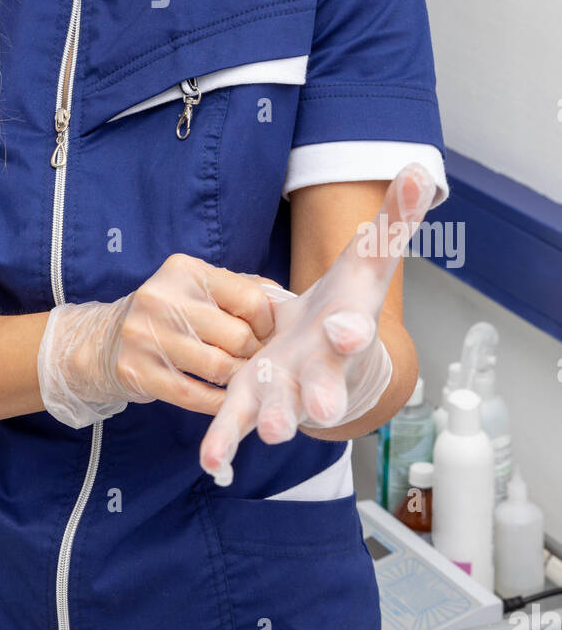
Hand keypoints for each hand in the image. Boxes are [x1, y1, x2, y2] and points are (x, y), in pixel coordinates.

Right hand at [37, 252, 293, 427]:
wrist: (105, 340)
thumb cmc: (170, 313)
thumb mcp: (199, 288)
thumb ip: (244, 289)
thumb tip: (289, 304)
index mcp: (184, 270)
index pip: (248, 297)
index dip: (267, 323)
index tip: (267, 336)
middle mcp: (161, 297)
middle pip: (236, 336)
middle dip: (255, 355)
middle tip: (260, 365)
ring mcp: (145, 335)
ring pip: (218, 368)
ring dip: (239, 381)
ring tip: (244, 382)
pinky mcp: (136, 371)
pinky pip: (193, 396)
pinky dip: (217, 403)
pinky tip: (225, 402)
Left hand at [198, 162, 436, 484]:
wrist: (324, 347)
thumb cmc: (349, 301)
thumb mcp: (369, 256)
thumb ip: (392, 217)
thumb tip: (418, 166)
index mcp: (344, 328)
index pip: (353, 328)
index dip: (351, 327)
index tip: (348, 328)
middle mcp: (319, 367)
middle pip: (325, 384)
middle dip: (325, 395)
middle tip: (324, 409)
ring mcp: (285, 388)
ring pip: (281, 409)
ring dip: (275, 420)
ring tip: (268, 435)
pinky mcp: (251, 399)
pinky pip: (234, 424)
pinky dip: (223, 444)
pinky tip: (210, 463)